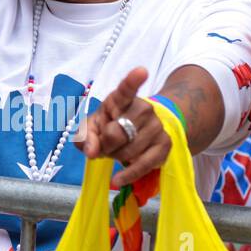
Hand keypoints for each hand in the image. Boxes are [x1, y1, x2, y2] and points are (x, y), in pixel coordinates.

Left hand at [75, 67, 169, 188]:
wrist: (137, 133)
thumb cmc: (109, 126)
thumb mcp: (92, 126)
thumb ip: (85, 136)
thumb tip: (91, 152)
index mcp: (120, 98)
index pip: (126, 88)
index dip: (133, 80)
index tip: (141, 71)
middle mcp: (143, 108)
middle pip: (116, 133)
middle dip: (104, 145)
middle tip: (104, 145)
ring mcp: (156, 126)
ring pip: (128, 151)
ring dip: (115, 157)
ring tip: (116, 151)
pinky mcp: (165, 145)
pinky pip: (144, 165)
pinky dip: (128, 174)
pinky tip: (117, 179)